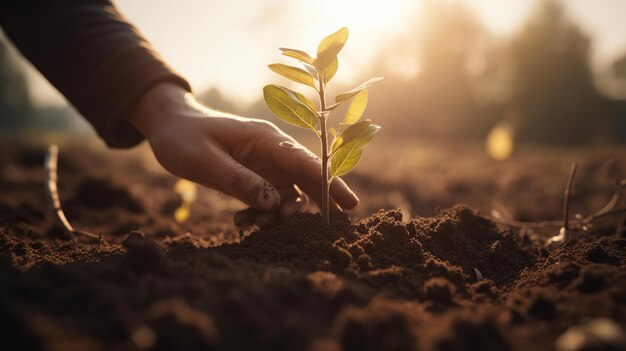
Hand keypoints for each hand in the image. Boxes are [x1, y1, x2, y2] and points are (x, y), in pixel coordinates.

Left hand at [128, 83, 358, 225]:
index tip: (350, 204)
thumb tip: (273, 204)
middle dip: (319, 202)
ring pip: (289, 195)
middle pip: (308, 178)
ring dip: (279, 214)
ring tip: (255, 224)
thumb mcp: (206, 160)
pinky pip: (270, 201)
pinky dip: (262, 214)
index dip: (330, 182)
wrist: (168, 127)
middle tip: (327, 229)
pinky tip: (242, 220)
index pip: (305, 162)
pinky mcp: (255, 178)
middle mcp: (273, 152)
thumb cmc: (183, 137)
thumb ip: (239, 180)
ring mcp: (266, 166)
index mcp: (266, 140)